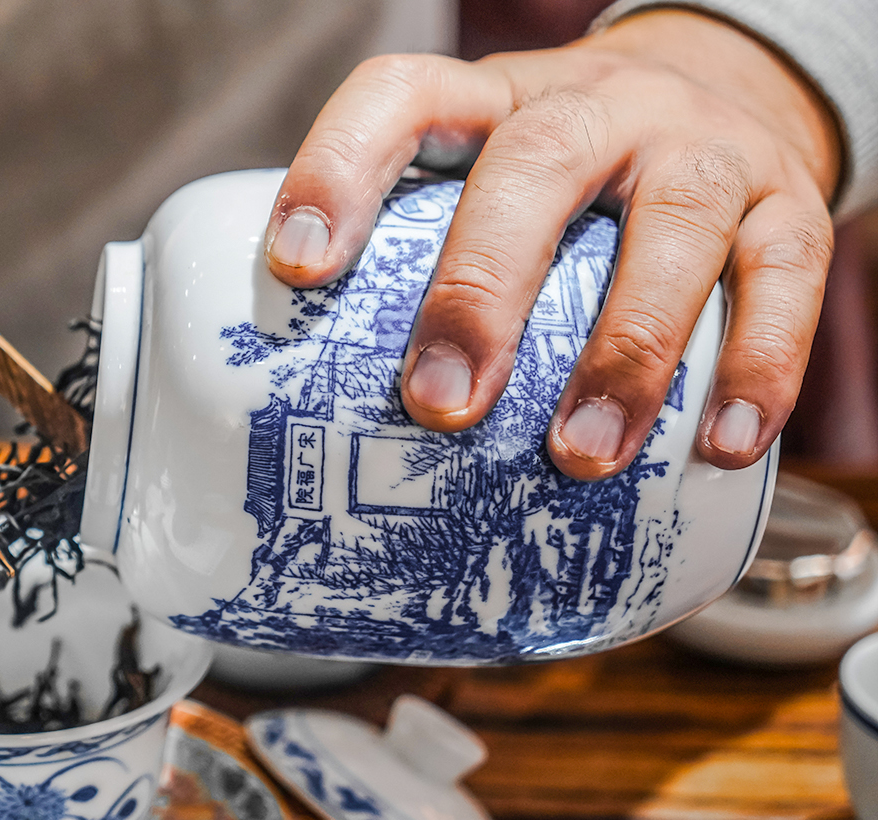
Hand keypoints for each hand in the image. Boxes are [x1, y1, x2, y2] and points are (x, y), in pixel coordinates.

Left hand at [265, 10, 840, 478]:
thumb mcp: (487, 182)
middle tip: (441, 403)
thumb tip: (328, 419)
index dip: (339, 168)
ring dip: (626, 350)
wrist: (731, 95)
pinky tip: (722, 446)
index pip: (404, 97)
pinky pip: (785, 276)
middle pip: (535, 167)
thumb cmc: (569, 182)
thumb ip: (421, 262)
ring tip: (578, 454)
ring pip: (673, 226)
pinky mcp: (791, 203)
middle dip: (482, 289)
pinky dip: (760, 364)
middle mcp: (598, 106)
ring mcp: (702, 147)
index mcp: (495, 99)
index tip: (296, 266)